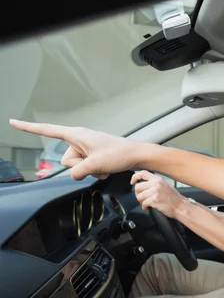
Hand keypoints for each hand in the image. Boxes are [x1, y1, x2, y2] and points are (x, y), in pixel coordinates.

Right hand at [9, 119, 145, 179]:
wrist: (137, 155)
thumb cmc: (119, 155)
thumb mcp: (95, 165)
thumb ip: (78, 172)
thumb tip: (73, 175)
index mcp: (76, 135)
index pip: (47, 130)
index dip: (29, 128)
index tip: (12, 122)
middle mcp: (79, 139)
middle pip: (66, 160)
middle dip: (80, 167)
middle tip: (98, 163)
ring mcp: (86, 148)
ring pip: (77, 167)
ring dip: (90, 171)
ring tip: (104, 166)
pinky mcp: (93, 155)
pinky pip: (86, 168)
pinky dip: (96, 171)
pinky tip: (107, 168)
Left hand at [131, 170, 185, 217]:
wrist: (180, 207)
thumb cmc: (174, 198)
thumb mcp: (165, 185)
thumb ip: (155, 183)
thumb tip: (143, 185)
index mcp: (158, 179)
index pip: (142, 174)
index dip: (135, 177)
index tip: (132, 182)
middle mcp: (156, 184)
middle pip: (137, 187)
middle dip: (139, 195)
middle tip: (144, 199)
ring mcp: (155, 191)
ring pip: (139, 196)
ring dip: (142, 202)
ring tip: (148, 204)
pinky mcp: (154, 200)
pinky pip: (143, 204)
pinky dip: (145, 208)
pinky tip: (150, 208)